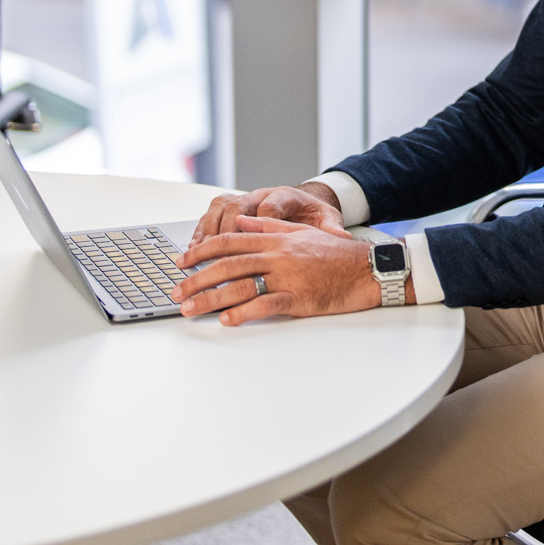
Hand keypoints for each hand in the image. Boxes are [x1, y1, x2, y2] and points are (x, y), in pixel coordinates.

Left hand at [172, 215, 379, 324]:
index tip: (182, 262)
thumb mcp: (301, 231)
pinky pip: (265, 305)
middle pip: (228, 264)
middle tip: (176, 291)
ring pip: (240, 286)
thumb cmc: (335, 253)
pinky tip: (226, 321)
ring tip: (189, 310)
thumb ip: (269, 226)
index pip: (230, 241)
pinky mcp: (299, 298)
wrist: (367, 269)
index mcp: (277, 239)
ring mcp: (288, 277)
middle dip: (197, 278)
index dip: (202, 251)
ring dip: (210, 299)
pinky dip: (243, 313)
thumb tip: (241, 223)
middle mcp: (279, 255)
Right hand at [187, 183, 345, 248]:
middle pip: (238, 205)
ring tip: (196, 253)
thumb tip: (342, 238)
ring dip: (207, 231)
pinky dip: (201, 231)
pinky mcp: (232, 208)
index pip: (270, 205)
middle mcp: (261, 194)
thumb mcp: (327, 220)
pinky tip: (194, 249)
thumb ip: (331, 229)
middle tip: (215, 252)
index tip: (252, 241)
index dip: (260, 221)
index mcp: (286, 196)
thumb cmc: (313, 213)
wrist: (305, 203)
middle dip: (225, 229)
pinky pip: (211, 215)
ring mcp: (245, 200)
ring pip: (220, 208)